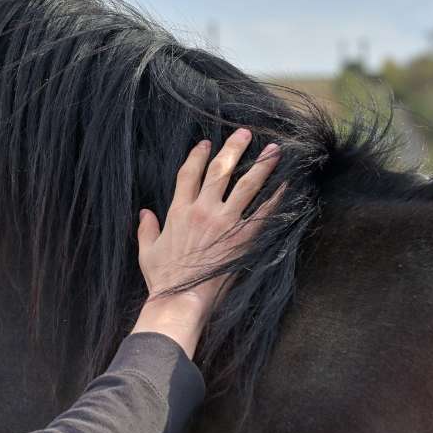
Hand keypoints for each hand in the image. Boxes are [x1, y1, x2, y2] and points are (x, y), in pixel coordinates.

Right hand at [131, 128, 280, 356]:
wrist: (180, 299)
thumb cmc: (162, 278)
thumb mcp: (147, 251)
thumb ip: (146, 229)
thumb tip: (143, 213)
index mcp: (178, 211)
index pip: (188, 174)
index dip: (196, 155)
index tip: (205, 143)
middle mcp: (202, 210)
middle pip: (219, 170)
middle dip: (233, 148)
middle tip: (244, 133)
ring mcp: (224, 222)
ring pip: (246, 185)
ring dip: (261, 165)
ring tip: (274, 150)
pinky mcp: (243, 238)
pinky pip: (264, 212)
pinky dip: (277, 197)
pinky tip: (288, 184)